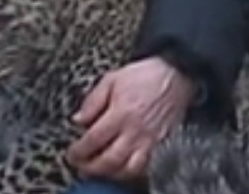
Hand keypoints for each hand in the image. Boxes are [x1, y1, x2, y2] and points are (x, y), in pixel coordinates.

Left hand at [66, 56, 196, 181]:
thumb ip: (92, 101)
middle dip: (91, 167)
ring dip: (111, 173)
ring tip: (101, 169)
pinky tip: (123, 168)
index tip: (72, 154)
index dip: (79, 151)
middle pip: (109, 160)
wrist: (175, 75)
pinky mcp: (164, 146)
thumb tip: (78, 120)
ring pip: (129, 170)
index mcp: (121, 113)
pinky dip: (133, 173)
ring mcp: (151, 141)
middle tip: (81, 166)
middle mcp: (136, 131)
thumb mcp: (111, 80)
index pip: (94, 140)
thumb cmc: (144, 76)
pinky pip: (148, 168)